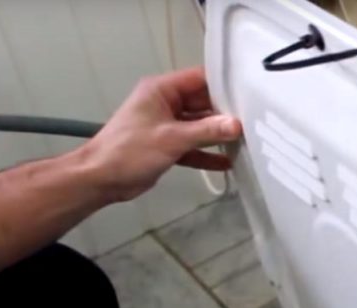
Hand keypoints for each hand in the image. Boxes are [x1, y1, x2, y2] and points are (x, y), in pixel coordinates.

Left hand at [83, 67, 242, 201]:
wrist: (100, 179)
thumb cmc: (130, 150)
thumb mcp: (171, 138)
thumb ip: (206, 131)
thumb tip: (238, 124)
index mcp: (162, 90)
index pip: (199, 79)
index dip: (224, 84)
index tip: (250, 92)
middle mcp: (166, 103)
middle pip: (203, 103)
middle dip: (226, 112)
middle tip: (256, 120)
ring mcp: (167, 125)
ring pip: (200, 126)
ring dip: (218, 134)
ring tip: (248, 140)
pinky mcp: (167, 145)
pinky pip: (193, 146)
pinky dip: (207, 153)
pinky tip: (228, 162)